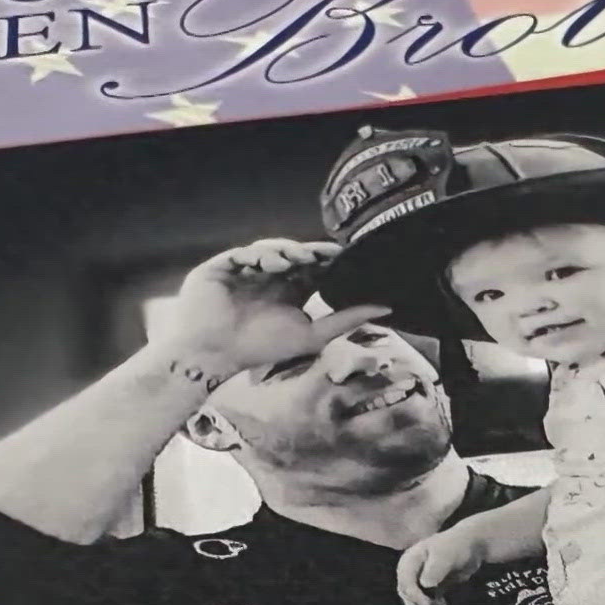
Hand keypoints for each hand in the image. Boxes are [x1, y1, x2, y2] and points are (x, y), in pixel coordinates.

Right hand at [157, 239, 389, 371]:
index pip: (314, 269)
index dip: (329, 262)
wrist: (216, 354)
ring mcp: (247, 268)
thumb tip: (387, 307)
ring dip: (288, 252)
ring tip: (301, 258)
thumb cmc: (262, 347)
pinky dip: (261, 254)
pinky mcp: (224, 265)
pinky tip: (273, 263)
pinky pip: (245, 253)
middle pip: (296, 255)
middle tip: (329, 252)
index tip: (349, 257)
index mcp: (290, 290)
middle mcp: (270, 276)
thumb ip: (347, 319)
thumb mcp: (312, 334)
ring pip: (273, 250)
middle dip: (312, 252)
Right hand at [395, 525, 487, 604]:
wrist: (472, 545)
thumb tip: (425, 585)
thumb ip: (434, 569)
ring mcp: (422, 580)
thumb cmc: (456, 546)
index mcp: (410, 560)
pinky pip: (431, 602)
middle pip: (408, 594)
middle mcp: (412, 571)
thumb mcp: (445, 555)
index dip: (414, 595)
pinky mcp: (433, 587)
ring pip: (418, 601)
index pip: (405, 582)